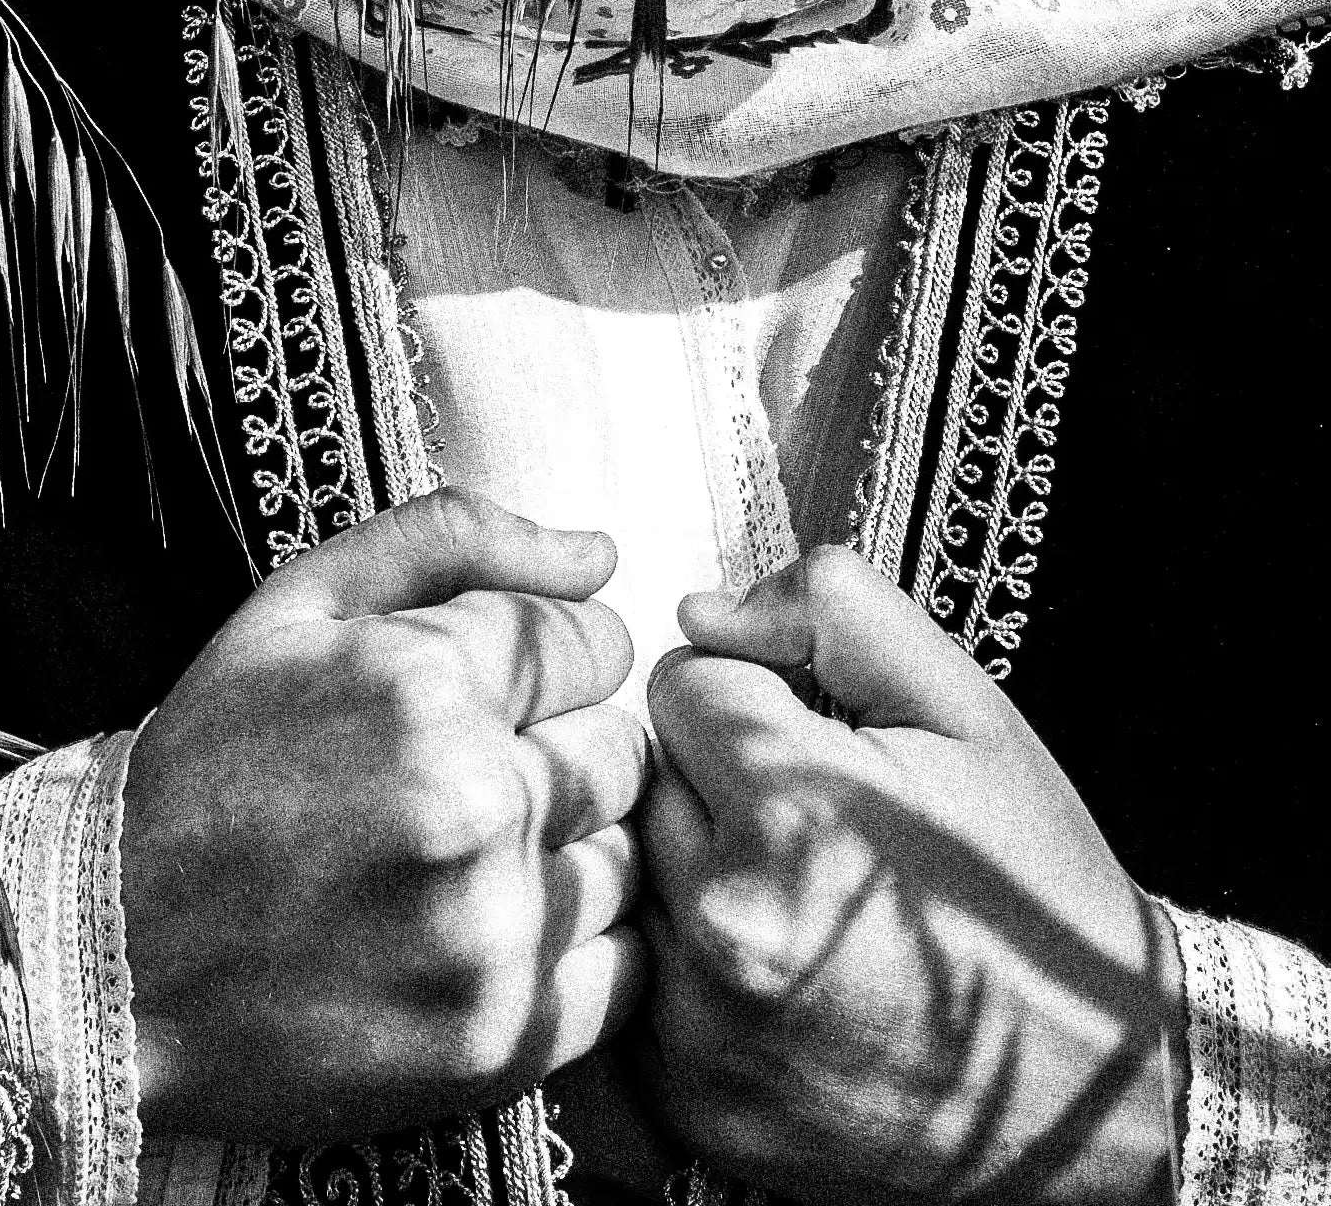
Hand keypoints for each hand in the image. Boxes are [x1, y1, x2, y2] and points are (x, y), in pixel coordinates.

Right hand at [124, 488, 647, 1141]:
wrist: (108, 961)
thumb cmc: (213, 766)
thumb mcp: (297, 606)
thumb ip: (454, 540)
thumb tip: (601, 554)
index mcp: (424, 681)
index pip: (599, 641)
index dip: (551, 662)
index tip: (501, 695)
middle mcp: (473, 804)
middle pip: (627, 751)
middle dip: (566, 752)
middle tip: (481, 781)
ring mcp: (491, 932)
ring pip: (638, 858)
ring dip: (577, 851)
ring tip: (478, 863)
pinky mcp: (502, 1040)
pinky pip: (631, 968)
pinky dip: (585, 948)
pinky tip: (504, 934)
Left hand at [641, 547, 1186, 1204]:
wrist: (1087, 1086)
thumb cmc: (1026, 878)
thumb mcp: (964, 707)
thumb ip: (832, 611)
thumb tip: (700, 611)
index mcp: (796, 811)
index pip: (679, 680)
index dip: (745, 692)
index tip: (806, 736)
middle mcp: (725, 927)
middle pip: (639, 776)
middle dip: (708, 777)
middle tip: (807, 822)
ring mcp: (695, 1031)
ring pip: (625, 872)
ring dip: (687, 865)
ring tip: (792, 897)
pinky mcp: (682, 1102)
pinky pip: (632, 973)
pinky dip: (679, 959)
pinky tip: (769, 969)